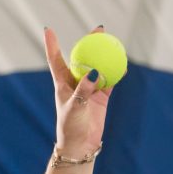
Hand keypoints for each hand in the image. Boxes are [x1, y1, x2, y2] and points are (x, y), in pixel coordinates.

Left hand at [43, 25, 108, 159]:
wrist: (80, 144)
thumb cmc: (70, 127)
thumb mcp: (74, 107)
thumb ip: (83, 90)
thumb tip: (94, 71)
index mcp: (62, 83)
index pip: (55, 59)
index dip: (52, 44)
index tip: (48, 29)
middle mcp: (75, 83)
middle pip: (81, 57)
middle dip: (89, 42)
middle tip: (99, 30)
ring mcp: (89, 89)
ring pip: (98, 66)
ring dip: (105, 55)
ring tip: (114, 42)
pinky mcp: (101, 97)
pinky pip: (110, 81)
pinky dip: (116, 73)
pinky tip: (124, 64)